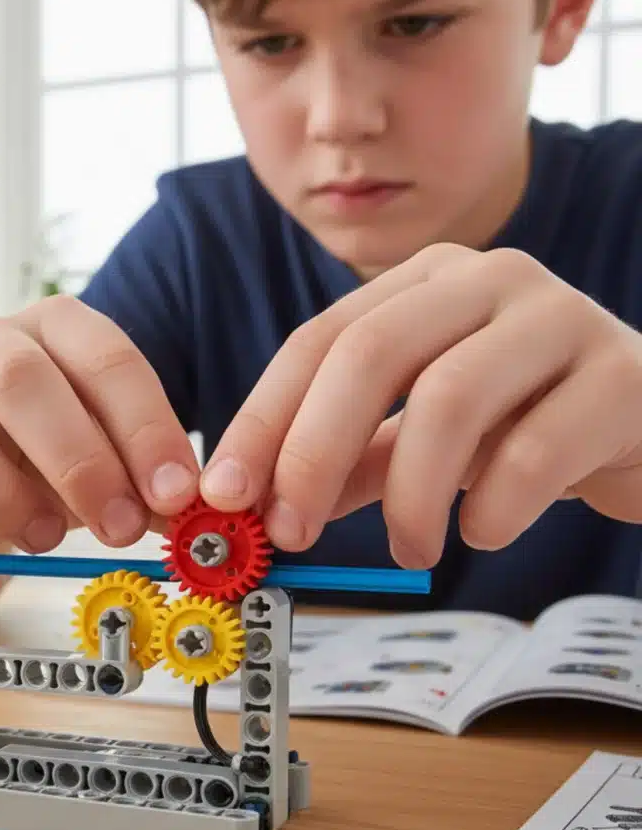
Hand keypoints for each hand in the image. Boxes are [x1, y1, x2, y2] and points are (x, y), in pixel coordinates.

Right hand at [0, 296, 200, 551]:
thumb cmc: (55, 467)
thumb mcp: (114, 466)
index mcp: (58, 332)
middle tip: (117, 527)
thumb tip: (194, 515)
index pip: (107, 359)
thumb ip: (149, 485)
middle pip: (19, 378)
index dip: (145, 429)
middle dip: (77, 460)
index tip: (175, 495)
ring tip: (43, 535)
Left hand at [200, 243, 641, 567]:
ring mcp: (560, 315)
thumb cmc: (526, 423)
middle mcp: (487, 279)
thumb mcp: (421, 437)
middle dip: (313, 452)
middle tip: (293, 532)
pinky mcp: (624, 375)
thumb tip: (260, 504)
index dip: (264, 420)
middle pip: (369, 352)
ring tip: (410, 551)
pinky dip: (492, 508)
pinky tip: (484, 532)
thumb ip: (349, 461)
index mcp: (423, 284)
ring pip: (448, 397)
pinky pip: (535, 450)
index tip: (227, 494)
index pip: (317, 340)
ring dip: (409, 496)